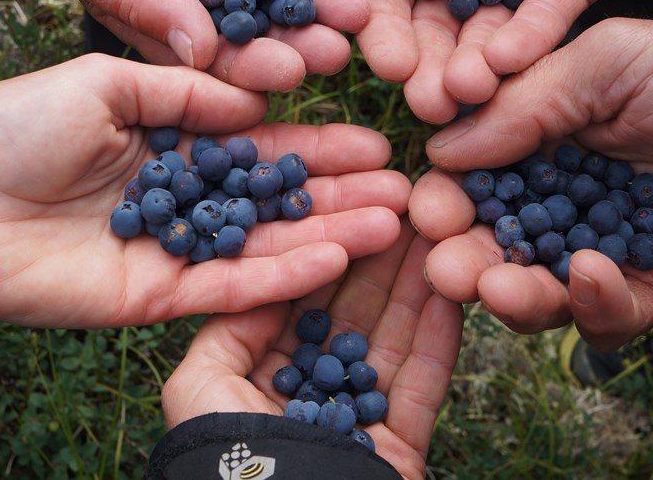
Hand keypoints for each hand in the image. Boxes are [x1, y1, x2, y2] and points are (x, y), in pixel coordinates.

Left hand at [0, 53, 410, 327]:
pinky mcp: (155, 295)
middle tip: (407, 189)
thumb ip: (183, 91)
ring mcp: (172, 249)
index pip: (260, 143)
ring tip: (394, 222)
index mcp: (170, 140)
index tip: (374, 137)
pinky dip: (281, 275)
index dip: (317, 142)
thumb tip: (257, 99)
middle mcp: (182, 196)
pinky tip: (336, 257)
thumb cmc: (17, 126)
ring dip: (330, 235)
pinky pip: (228, 287)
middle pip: (276, 198)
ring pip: (265, 244)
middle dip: (340, 193)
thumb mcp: (104, 81)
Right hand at [26, 0, 367, 91]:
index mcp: (155, 17)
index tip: (285, 77)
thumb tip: (199, 54)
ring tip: (355, 15)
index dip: (245, 68)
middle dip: (295, 41)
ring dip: (318, 2)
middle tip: (335, 55)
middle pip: (255, 27)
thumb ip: (140, 0)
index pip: (207, 55)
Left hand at [161, 218, 463, 478]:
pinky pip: (423, 382)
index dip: (321, 246)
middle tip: (407, 203)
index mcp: (251, 376)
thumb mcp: (198, 390)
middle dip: (376, 255)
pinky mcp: (398, 446)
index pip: (291, 296)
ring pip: (389, 338)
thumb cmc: (231, 469)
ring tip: (439, 230)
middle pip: (346, 310)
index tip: (351, 201)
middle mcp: (303, 392)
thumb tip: (267, 282)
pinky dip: (439, 336)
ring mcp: (353, 418)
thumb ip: (227, 328)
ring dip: (414, 284)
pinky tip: (454, 289)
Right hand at [348, 0, 652, 120]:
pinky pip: (547, 22)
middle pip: (436, 29)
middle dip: (426, 68)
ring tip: (463, 95)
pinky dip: (526, 44)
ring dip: (471, 71)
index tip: (382, 58)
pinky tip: (505, 65)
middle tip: (423, 102)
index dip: (382, 27)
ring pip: (487, 39)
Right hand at [412, 17, 652, 348]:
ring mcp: (610, 245)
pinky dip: (591, 304)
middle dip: (462, 254)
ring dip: (509, 291)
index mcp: (549, 135)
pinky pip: (607, 315)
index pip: (477, 173)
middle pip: (494, 238)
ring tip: (497, 285)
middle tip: (446, 264)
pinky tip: (592, 274)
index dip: (445, 194)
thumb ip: (529, 103)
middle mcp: (569, 194)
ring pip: (538, 287)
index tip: (422, 207)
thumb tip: (443, 150)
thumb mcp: (613, 60)